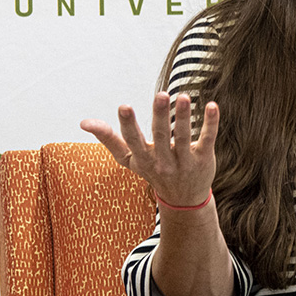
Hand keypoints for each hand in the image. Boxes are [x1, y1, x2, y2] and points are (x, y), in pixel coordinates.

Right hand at [80, 92, 217, 207]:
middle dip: (160, 116)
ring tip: (184, 97)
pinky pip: (207, 140)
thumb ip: (109, 139)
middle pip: (161, 137)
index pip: (134, 141)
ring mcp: (184, 161)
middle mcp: (163, 161)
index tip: (124, 106)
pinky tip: (212, 106)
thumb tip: (83, 122)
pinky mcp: (204, 159)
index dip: (128, 125)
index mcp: (143, 159)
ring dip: (184, 117)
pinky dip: (210, 123)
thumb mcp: (129, 160)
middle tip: (161, 94)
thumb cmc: (153, 170)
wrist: (183, 200)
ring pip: (183, 137)